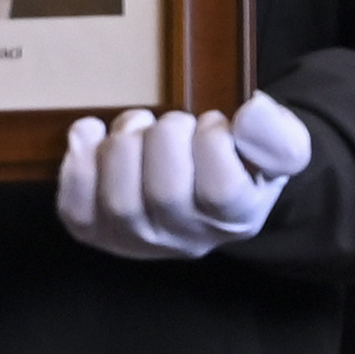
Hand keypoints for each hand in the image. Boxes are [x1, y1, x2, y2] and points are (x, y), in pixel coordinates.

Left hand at [56, 94, 311, 262]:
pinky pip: (75, 207)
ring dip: (123, 144)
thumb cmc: (241, 166)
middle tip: (173, 123)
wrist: (198, 192)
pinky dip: (78, 162)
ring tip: (139, 126)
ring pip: (119, 199)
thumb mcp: (278, 150)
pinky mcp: (95, 231)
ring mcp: (136, 241)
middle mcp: (185, 241)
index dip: (212, 141)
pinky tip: (93, 135)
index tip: (213, 123)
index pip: (221, 189)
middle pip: (165, 193)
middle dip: (166, 137)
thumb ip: (279, 136)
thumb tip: (252, 112)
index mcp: (236, 220)